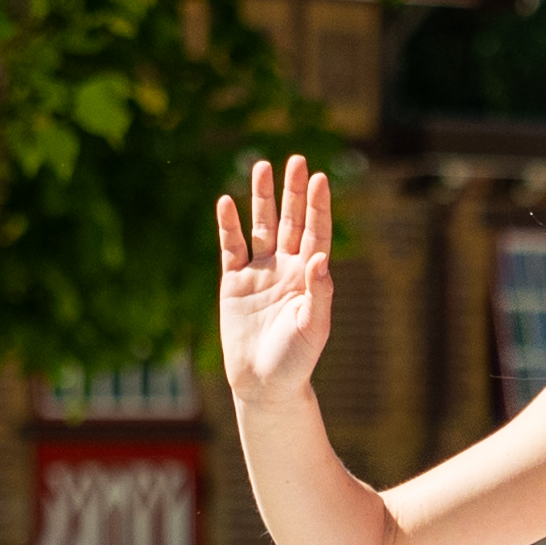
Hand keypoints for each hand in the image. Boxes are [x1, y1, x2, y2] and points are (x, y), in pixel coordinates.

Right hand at [212, 160, 334, 406]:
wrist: (263, 384)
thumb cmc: (295, 360)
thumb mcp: (313, 327)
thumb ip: (318, 292)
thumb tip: (319, 257)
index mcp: (309, 277)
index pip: (316, 233)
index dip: (318, 207)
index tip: (320, 178)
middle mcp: (286, 268)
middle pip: (290, 221)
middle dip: (294, 192)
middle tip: (297, 160)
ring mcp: (259, 273)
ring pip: (261, 226)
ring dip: (262, 198)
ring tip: (261, 166)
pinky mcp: (233, 282)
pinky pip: (230, 247)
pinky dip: (228, 225)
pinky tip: (225, 202)